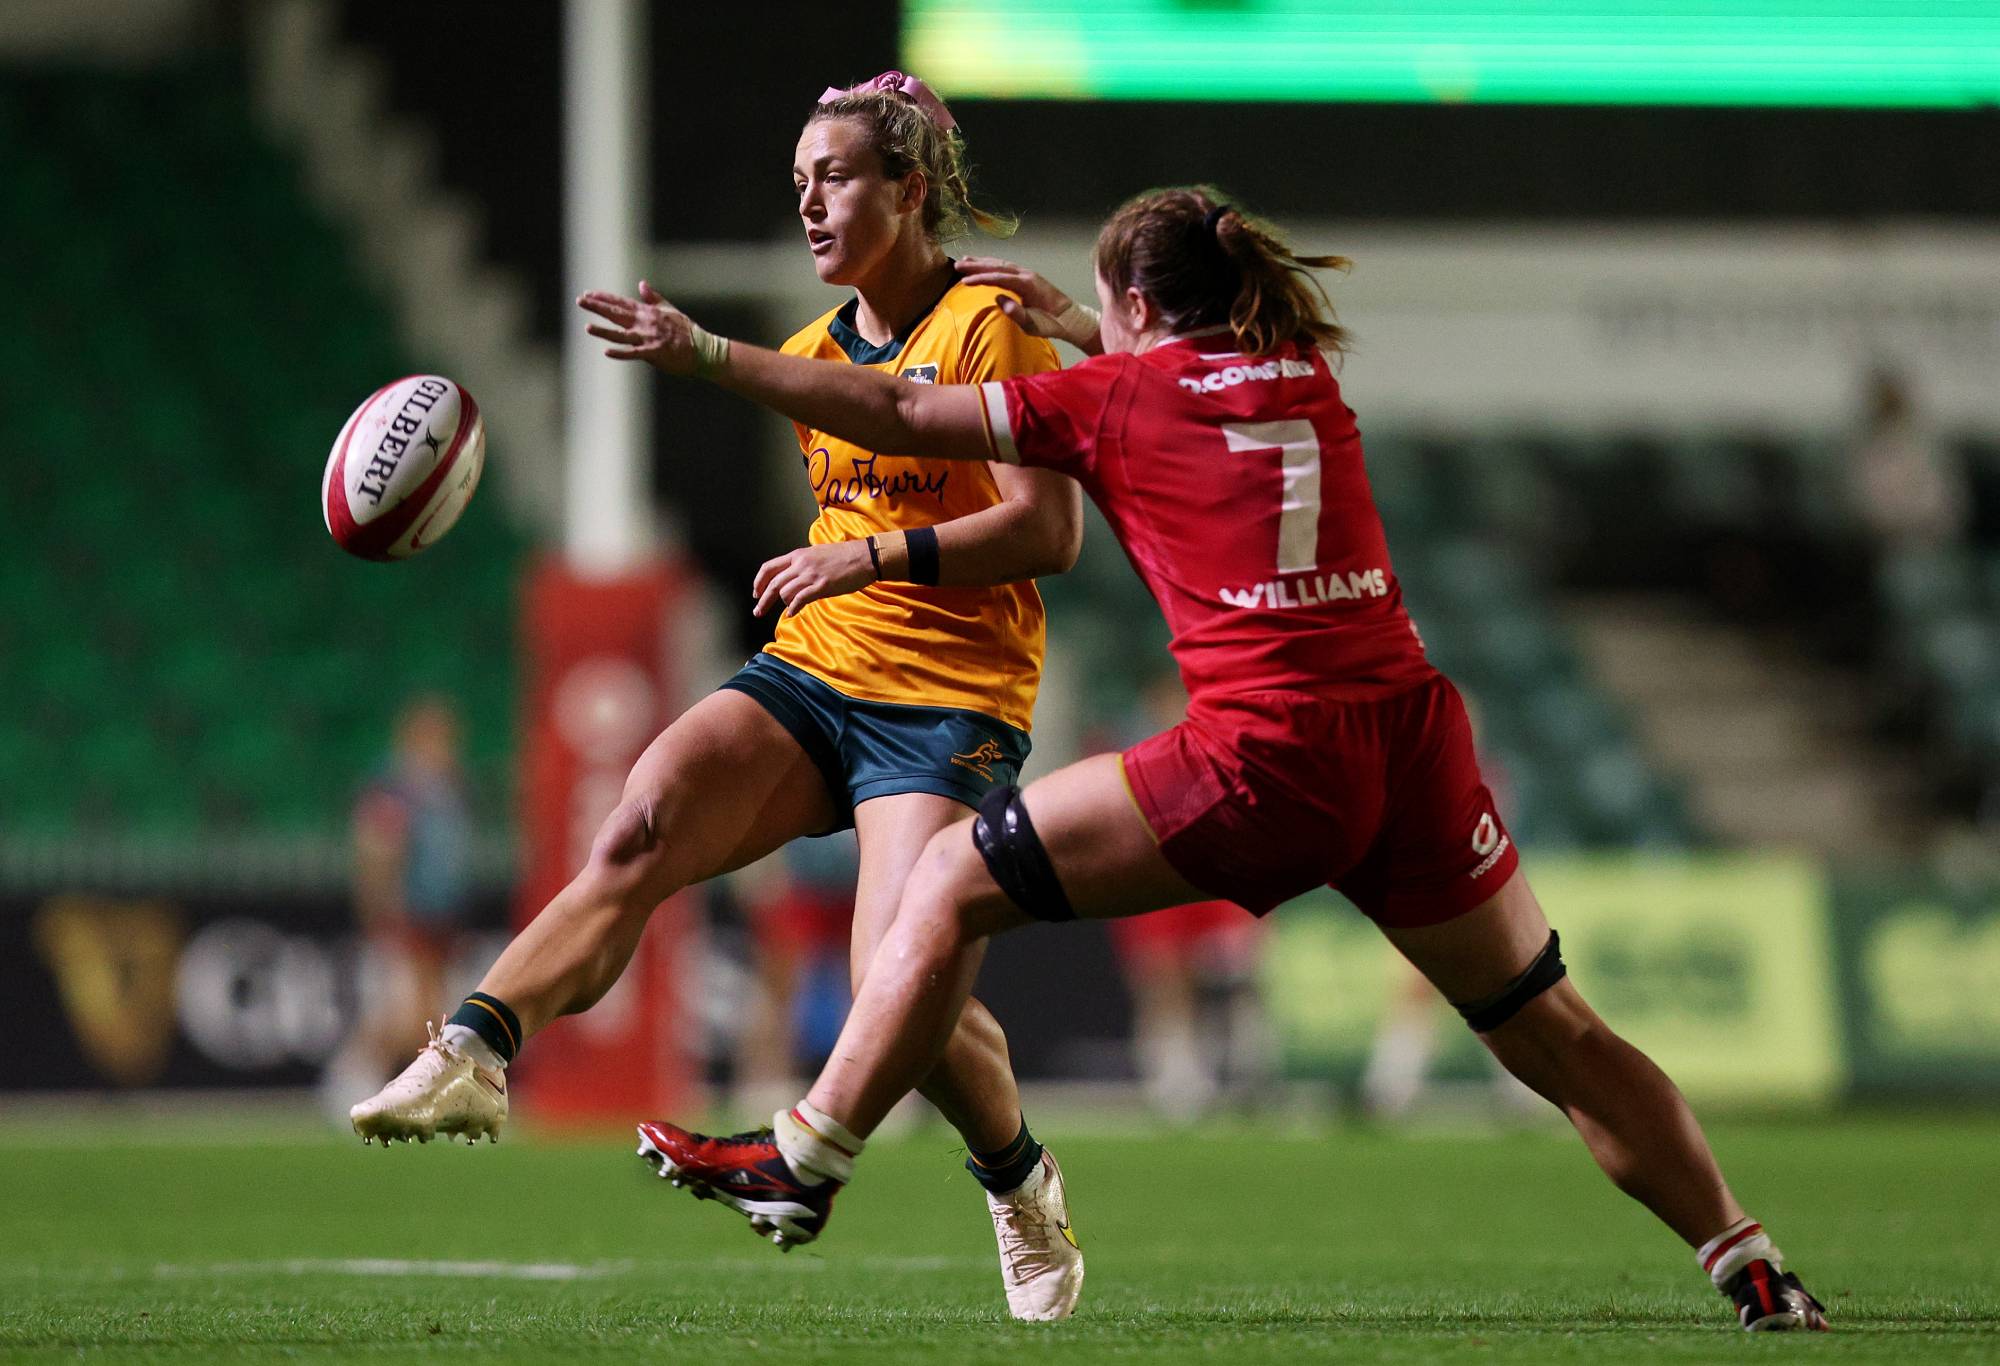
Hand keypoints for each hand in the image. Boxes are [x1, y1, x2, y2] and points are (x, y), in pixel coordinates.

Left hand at [577, 281, 697, 373]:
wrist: (703, 349)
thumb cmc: (688, 332)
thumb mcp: (670, 310)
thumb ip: (653, 298)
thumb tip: (642, 284)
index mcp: (648, 312)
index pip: (621, 303)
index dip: (604, 298)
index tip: (588, 294)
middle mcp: (646, 323)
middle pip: (617, 314)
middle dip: (597, 307)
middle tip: (580, 301)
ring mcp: (649, 338)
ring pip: (621, 334)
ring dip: (604, 331)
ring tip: (588, 327)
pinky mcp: (654, 353)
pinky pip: (634, 353)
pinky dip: (621, 352)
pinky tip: (607, 351)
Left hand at [752, 539, 876, 617]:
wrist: (864, 557)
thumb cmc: (844, 557)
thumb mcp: (817, 555)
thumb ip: (802, 566)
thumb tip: (793, 581)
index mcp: (798, 555)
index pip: (769, 567)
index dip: (759, 582)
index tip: (756, 593)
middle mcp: (801, 564)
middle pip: (773, 583)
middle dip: (763, 600)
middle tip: (758, 612)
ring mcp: (811, 575)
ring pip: (785, 592)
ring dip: (784, 603)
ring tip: (789, 608)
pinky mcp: (822, 585)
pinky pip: (800, 599)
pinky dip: (793, 608)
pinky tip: (792, 613)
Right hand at [956, 257, 1101, 353]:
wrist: (1070, 318)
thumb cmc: (1052, 324)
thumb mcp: (1034, 325)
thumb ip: (1017, 313)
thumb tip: (999, 299)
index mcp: (1027, 284)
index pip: (999, 278)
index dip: (980, 279)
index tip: (963, 282)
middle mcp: (1026, 274)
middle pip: (997, 266)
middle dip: (976, 265)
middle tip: (957, 265)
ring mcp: (1028, 274)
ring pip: (1001, 264)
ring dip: (983, 261)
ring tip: (965, 260)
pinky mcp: (1028, 277)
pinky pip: (1006, 267)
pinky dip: (993, 264)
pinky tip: (985, 265)